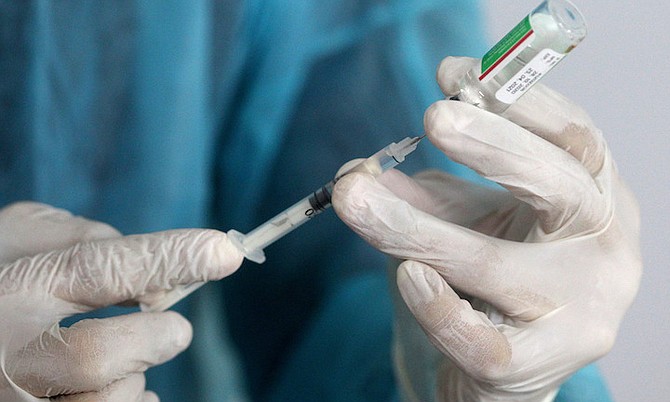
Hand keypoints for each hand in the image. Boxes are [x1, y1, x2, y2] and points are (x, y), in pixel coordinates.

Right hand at [0, 202, 242, 400]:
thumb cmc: (0, 280)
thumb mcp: (19, 240)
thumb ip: (77, 240)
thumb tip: (153, 264)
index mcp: (12, 289)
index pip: (100, 269)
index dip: (171, 259)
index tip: (226, 252)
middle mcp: (8, 351)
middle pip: (95, 356)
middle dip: (151, 340)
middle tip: (177, 328)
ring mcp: (17, 399)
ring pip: (104, 401)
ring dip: (133, 378)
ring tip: (125, 360)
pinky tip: (115, 388)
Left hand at [332, 57, 641, 400]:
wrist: (506, 370)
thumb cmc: (492, 280)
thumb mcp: (466, 221)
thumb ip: (424, 194)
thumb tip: (360, 171)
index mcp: (598, 202)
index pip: (573, 138)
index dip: (515, 100)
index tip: (452, 74)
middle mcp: (605, 255)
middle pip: (560, 186)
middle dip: (494, 146)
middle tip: (433, 117)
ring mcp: (577, 317)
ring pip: (493, 264)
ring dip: (414, 226)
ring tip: (356, 196)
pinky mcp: (533, 369)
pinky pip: (478, 337)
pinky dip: (436, 304)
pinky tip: (409, 276)